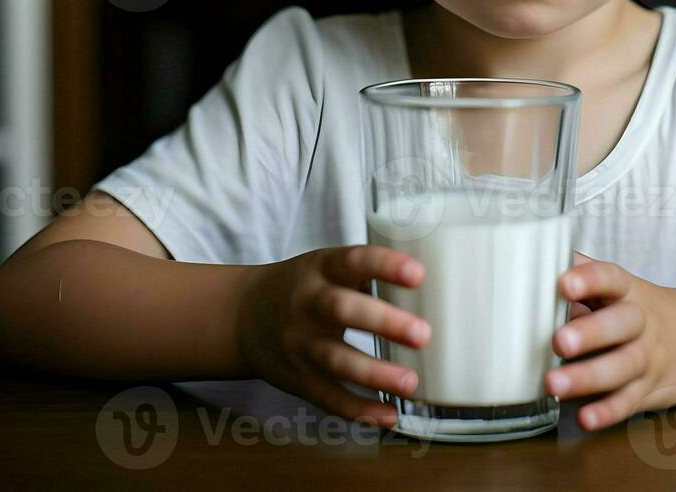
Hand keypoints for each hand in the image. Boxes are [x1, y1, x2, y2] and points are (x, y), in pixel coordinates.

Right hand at [237, 245, 429, 427]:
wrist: (242, 317)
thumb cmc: (304, 288)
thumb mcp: (326, 265)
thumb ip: (367, 272)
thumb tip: (432, 283)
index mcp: (321, 269)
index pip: (353, 261)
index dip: (385, 266)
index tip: (418, 274)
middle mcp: (308, 304)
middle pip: (342, 310)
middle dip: (383, 322)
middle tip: (423, 334)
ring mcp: (300, 343)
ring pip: (336, 359)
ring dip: (375, 373)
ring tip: (410, 382)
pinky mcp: (298, 378)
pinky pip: (328, 396)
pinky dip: (358, 409)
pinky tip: (388, 415)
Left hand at [545, 251, 675, 430]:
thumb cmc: (634, 308)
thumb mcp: (614, 285)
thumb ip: (579, 274)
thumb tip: (533, 265)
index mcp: (626, 290)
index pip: (611, 278)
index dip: (590, 280)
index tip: (565, 284)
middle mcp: (640, 322)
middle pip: (621, 324)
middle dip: (591, 333)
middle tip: (559, 341)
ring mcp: (646, 357)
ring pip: (623, 366)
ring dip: (588, 377)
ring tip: (554, 384)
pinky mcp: (647, 389)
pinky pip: (629, 401)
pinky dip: (608, 411)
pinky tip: (585, 418)